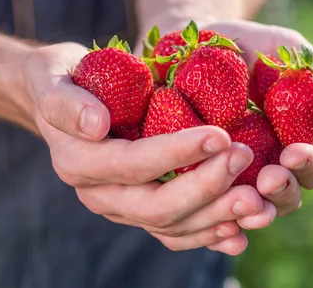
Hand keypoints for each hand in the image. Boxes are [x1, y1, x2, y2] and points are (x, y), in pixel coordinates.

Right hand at [21, 42, 277, 255]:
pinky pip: (176, 234)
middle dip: (205, 186)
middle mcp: (100, 195)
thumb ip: (67, 101)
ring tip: (258, 202)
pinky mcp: (142, 212)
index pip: (133, 164)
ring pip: (172, 227)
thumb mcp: (54, 76)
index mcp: (79, 163)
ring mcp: (123, 209)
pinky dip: (208, 236)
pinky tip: (240, 232)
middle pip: (156, 207)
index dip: (177, 153)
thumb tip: (96, 124)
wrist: (69, 102)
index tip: (220, 135)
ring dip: (217, 217)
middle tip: (245, 160)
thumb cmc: (67, 78)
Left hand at [137, 17, 312, 216]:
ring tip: (243, 200)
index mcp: (292, 142)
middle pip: (286, 197)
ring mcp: (232, 177)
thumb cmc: (244, 46)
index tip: (292, 152)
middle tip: (268, 179)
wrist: (189, 43)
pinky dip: (217, 226)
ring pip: (250, 211)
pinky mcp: (198, 180)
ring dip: (252, 211)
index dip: (309, 164)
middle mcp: (266, 166)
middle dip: (282, 192)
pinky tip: (215, 223)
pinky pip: (211, 213)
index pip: (312, 168)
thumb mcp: (282, 47)